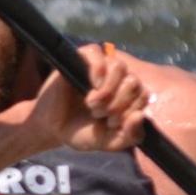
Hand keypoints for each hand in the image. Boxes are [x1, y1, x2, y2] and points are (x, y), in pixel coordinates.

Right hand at [31, 44, 149, 151]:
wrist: (51, 128)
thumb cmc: (81, 132)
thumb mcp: (109, 141)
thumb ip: (130, 135)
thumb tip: (140, 116)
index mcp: (127, 95)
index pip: (144, 95)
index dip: (130, 111)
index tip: (112, 124)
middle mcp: (117, 78)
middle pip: (134, 82)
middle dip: (118, 104)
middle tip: (100, 115)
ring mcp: (100, 66)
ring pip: (119, 67)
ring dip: (107, 91)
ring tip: (92, 103)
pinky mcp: (81, 58)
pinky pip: (98, 53)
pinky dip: (98, 70)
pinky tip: (91, 84)